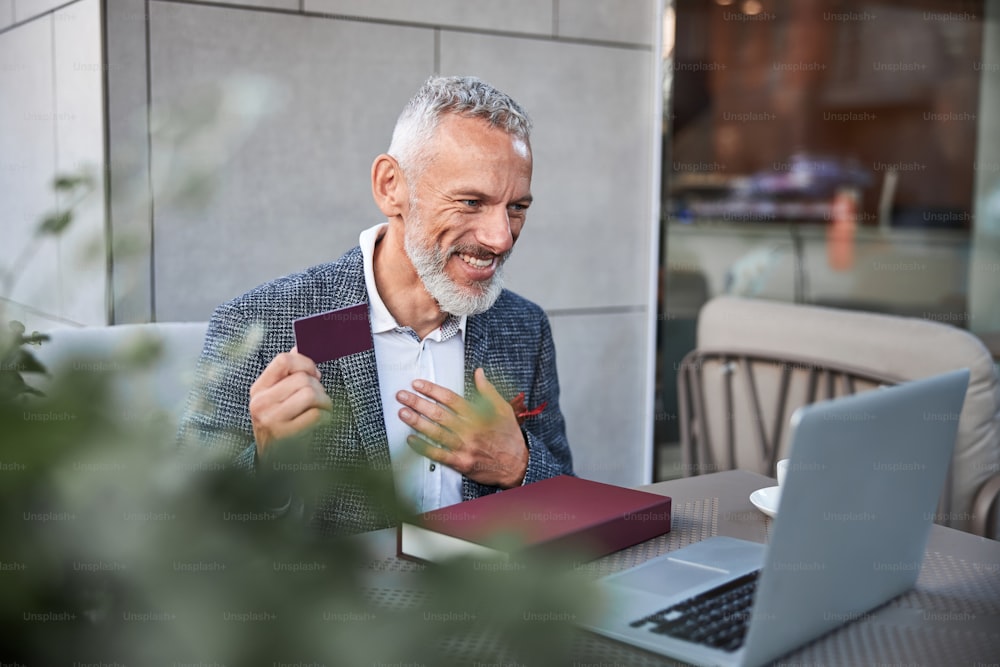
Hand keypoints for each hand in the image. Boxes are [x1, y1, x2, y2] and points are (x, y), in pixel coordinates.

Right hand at [249, 347, 331, 458]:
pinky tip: (322, 421)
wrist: (272, 463)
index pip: (283, 360)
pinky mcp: (284, 435)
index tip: (314, 374)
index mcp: (258, 389)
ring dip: (325, 401)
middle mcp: (260, 402)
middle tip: (321, 398)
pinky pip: (316, 415)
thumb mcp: (277, 399)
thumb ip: (287, 375)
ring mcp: (270, 419)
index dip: (305, 363)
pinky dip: (326, 417)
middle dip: (319, 387)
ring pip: (310, 394)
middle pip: (302, 378)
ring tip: (323, 409)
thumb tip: (300, 345)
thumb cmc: (280, 426)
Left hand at [396, 368, 528, 487]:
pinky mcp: (461, 462)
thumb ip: (488, 390)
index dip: (432, 390)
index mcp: (479, 415)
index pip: (450, 398)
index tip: (417, 384)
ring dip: (417, 422)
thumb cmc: (509, 436)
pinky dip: (423, 447)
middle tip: (402, 395)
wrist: (517, 465)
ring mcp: (464, 447)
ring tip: (403, 412)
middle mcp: (469, 430)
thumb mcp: (503, 409)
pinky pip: (438, 454)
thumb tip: (478, 372)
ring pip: (436, 432)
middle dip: (418, 403)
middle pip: (439, 414)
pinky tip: (411, 439)